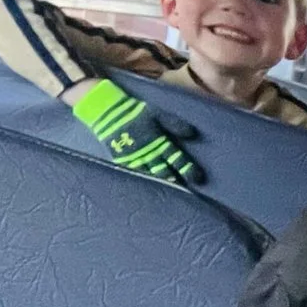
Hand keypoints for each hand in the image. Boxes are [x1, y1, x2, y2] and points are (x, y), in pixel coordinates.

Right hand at [67, 78, 204, 183]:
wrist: (107, 112)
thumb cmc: (134, 112)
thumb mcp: (156, 114)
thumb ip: (174, 124)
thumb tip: (192, 133)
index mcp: (158, 141)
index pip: (176, 158)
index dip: (187, 168)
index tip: (198, 178)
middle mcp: (149, 152)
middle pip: (164, 170)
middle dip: (175, 181)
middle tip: (187, 193)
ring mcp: (135, 158)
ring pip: (151, 175)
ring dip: (161, 184)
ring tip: (171, 195)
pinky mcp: (123, 160)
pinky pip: (135, 174)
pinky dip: (144, 182)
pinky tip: (150, 191)